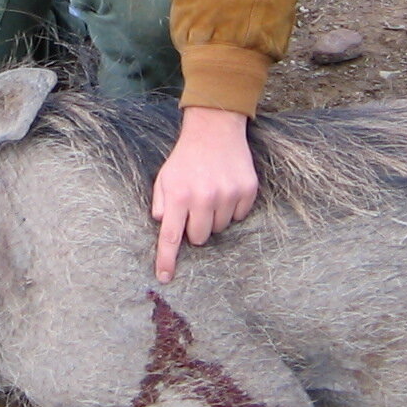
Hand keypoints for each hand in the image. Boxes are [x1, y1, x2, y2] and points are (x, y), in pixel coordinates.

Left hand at [150, 106, 256, 282]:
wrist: (215, 128)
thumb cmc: (186, 157)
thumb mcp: (164, 177)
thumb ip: (159, 203)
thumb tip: (162, 226)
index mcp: (178, 195)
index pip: (170, 236)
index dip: (166, 260)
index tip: (165, 278)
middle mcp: (203, 197)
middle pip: (199, 237)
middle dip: (194, 229)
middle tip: (195, 207)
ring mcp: (227, 194)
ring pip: (220, 228)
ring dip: (214, 217)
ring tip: (211, 193)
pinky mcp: (247, 190)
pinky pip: (238, 216)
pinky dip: (231, 209)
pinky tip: (226, 189)